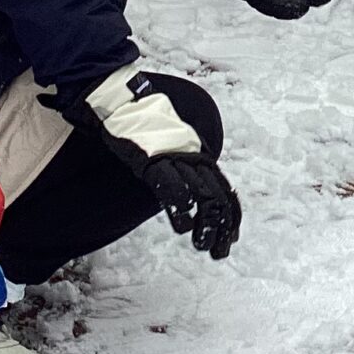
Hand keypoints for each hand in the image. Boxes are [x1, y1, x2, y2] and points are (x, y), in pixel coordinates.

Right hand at [48, 67, 239, 258]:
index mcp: (200, 155)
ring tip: (202, 245)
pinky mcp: (154, 160)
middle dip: (221, 227)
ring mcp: (176, 158)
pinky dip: (181, 209)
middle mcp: (194, 157)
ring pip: (203, 196)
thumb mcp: (171, 148)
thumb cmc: (144, 127)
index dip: (231, 216)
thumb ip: (182, 169)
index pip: (225, 189)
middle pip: (219, 197)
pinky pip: (173, 188)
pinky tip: (182, 227)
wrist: (123, 102)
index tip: (231, 238)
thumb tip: (189, 196)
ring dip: (205, 225)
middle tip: (219, 251)